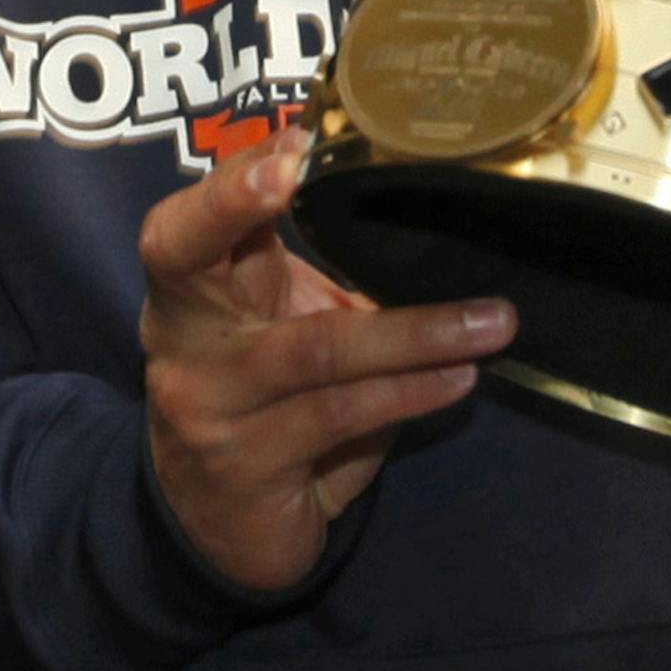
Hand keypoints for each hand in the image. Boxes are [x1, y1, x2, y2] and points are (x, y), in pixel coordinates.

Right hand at [138, 129, 516, 592]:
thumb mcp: (282, 328)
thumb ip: (319, 271)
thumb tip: (424, 201)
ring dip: (413, 333)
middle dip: (235, 203)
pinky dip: (410, 393)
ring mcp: (206, 404)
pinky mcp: (244, 467)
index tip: (291, 141)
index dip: (228, 180)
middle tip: (295, 167)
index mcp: (189, 289)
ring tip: (490, 322)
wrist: (218, 529)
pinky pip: (341, 417)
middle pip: (186, 255)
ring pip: (312, 350)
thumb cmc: (269, 401)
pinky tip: (460, 378)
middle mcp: (180, 337)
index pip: (185, 220)